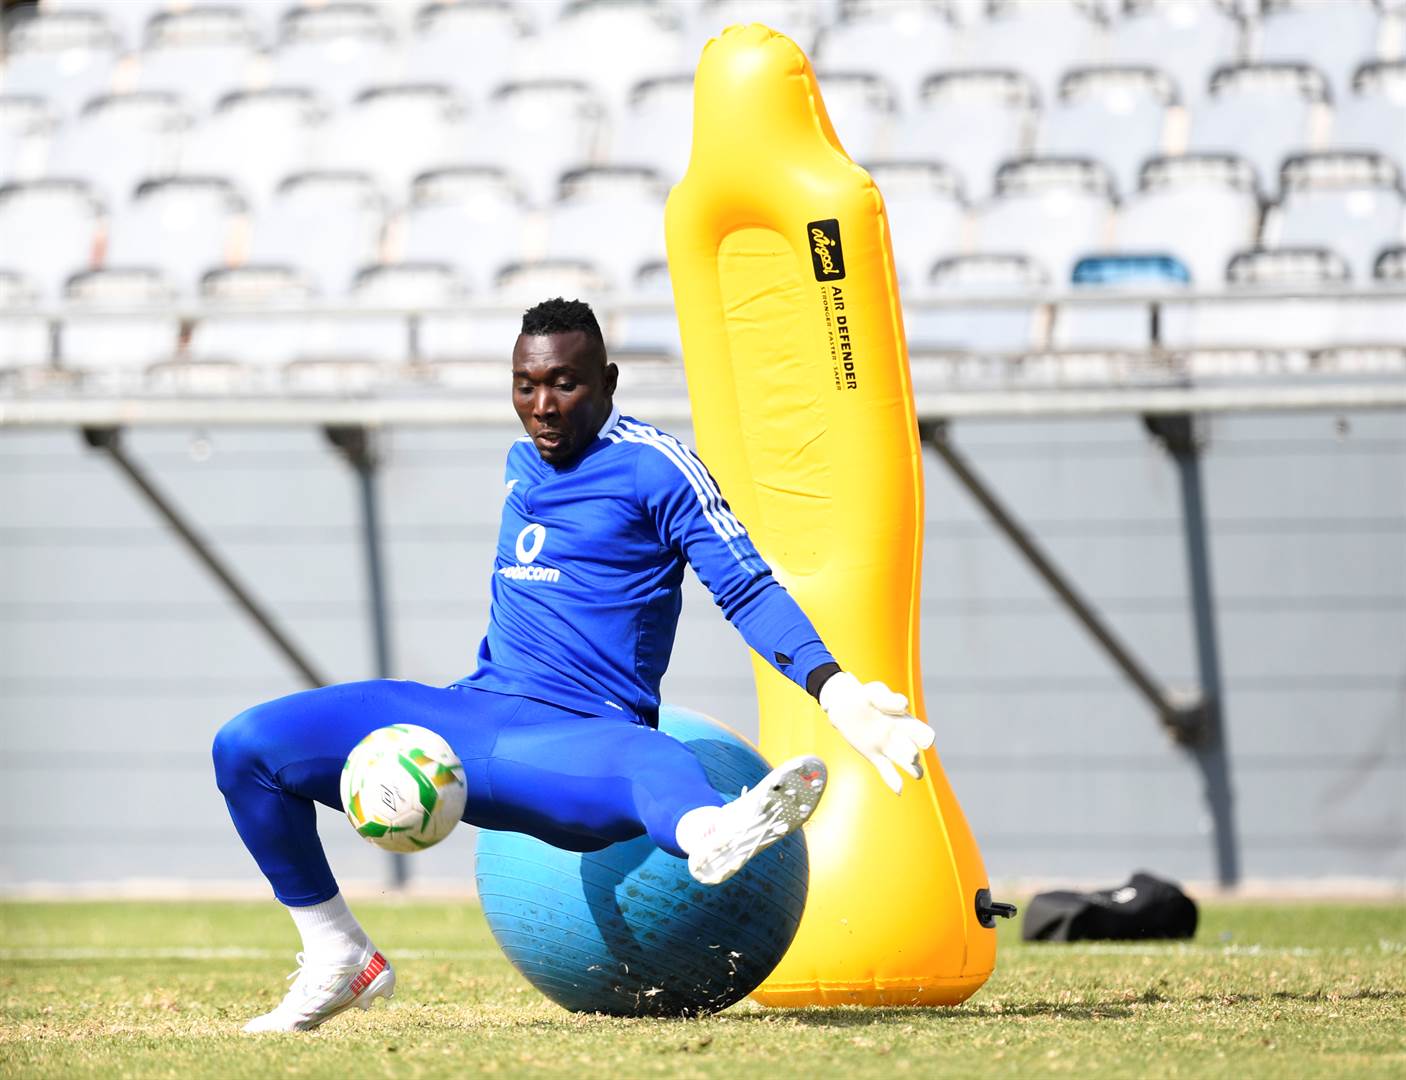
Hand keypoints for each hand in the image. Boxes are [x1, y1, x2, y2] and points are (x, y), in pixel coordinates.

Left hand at [819, 671, 934, 793]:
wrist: (843, 705)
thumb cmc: (863, 696)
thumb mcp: (874, 692)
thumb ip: (888, 698)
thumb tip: (904, 707)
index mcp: (904, 721)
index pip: (923, 733)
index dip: (925, 737)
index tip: (923, 740)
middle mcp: (899, 736)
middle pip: (914, 750)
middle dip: (912, 754)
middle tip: (909, 755)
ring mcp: (886, 747)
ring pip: (904, 763)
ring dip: (911, 769)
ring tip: (916, 774)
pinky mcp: (873, 755)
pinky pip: (886, 770)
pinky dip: (893, 780)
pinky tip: (899, 790)